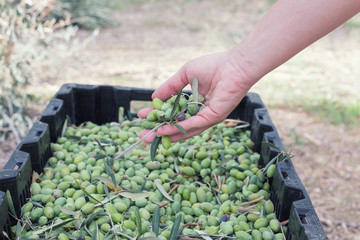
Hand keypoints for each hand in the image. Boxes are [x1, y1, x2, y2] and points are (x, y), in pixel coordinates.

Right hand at [138, 50, 255, 142]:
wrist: (234, 65)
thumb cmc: (214, 66)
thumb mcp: (186, 75)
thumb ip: (170, 87)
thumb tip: (154, 98)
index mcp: (196, 104)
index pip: (174, 113)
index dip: (158, 115)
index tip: (142, 116)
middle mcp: (201, 113)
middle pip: (177, 125)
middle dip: (159, 131)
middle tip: (142, 135)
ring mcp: (207, 117)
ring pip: (183, 129)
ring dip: (165, 134)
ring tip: (148, 137)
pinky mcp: (213, 118)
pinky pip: (192, 125)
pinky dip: (177, 128)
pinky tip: (163, 130)